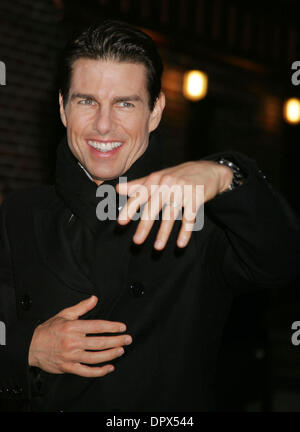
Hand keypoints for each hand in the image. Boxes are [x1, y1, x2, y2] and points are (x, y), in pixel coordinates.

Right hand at [28, 296, 131, 376]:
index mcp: (73, 327)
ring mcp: (71, 356)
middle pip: (99, 342)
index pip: (96, 326)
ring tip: (121, 351)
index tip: (122, 327)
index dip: (111, 327)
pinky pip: (86, 371)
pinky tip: (109, 367)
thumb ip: (81, 307)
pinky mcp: (68, 368)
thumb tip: (94, 298)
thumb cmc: (48, 330)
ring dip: (110, 354)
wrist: (31, 346)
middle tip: (127, 339)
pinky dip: (99, 371)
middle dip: (116, 341)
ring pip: (95, 357)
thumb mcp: (64, 314)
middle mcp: (73, 342)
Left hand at [116, 160, 231, 249]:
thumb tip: (118, 189)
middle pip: (153, 207)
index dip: (129, 209)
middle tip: (136, 241)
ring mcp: (183, 190)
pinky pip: (189, 218)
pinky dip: (185, 232)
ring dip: (164, 233)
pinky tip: (181, 244)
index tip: (121, 222)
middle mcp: (167, 184)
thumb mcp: (159, 177)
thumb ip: (139, 185)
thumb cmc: (180, 176)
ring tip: (157, 247)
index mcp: (156, 179)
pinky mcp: (196, 198)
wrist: (210, 170)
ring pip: (171, 215)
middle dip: (144, 226)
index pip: (140, 195)